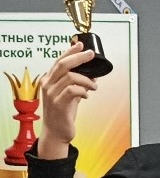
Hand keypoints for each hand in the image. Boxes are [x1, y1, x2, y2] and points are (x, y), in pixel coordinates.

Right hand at [37, 42, 99, 157]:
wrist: (56, 132)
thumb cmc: (63, 114)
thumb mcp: (70, 96)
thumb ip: (77, 85)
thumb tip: (92, 75)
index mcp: (49, 80)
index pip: (59, 60)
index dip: (70, 51)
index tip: (80, 45)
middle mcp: (48, 84)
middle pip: (63, 64)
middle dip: (78, 57)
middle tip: (91, 55)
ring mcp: (52, 94)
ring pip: (70, 77)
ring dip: (86, 79)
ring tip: (94, 86)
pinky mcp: (59, 104)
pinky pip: (72, 91)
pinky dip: (83, 90)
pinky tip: (86, 96)